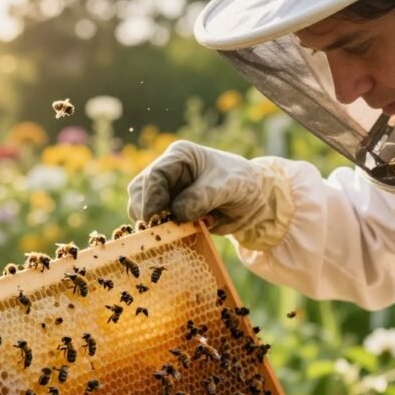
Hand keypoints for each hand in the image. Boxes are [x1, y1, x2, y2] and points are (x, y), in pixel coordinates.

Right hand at [126, 140, 293, 247]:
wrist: (253, 202)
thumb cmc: (242, 184)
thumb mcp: (227, 186)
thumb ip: (202, 197)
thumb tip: (177, 213)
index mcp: (179, 156)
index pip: (155, 175)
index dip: (151, 198)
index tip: (157, 219)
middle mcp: (166, 172)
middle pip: (140, 192)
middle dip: (148, 213)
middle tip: (163, 232)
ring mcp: (164, 192)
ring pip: (141, 209)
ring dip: (152, 225)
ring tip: (173, 235)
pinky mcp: (167, 211)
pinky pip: (153, 223)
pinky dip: (160, 233)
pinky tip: (175, 238)